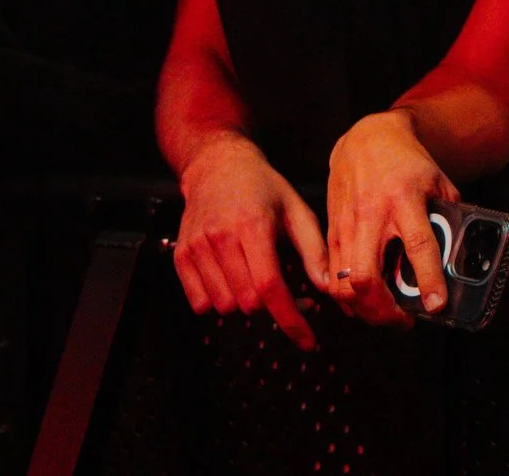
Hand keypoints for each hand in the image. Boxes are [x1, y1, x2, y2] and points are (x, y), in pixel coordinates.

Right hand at [172, 135, 332, 349]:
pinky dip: (219, 302)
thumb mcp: (296, 210)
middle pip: (248, 302)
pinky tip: (233, 279)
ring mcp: (196, 249)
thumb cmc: (264, 188)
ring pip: (224, 307)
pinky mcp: (180, 256)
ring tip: (258, 280)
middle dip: (273, 309)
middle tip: (289, 296)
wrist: (216, 167)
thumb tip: (328, 287)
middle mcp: (220, 239)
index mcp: (253, 227)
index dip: (290, 319)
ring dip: (246, 305)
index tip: (307, 341)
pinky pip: (199, 303)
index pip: (270, 288)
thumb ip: (313, 250)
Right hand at [324, 110, 459, 324]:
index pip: (418, 245)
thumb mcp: (438, 181)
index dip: (428, 278)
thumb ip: (449, 215)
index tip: (436, 305)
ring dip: (364, 310)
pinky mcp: (331, 232)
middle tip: (404, 321)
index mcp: (405, 198)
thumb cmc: (408, 162)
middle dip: (383, 311)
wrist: (367, 140)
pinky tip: (364, 303)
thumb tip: (459, 253)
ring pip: (343, 283)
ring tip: (386, 315)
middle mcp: (372, 215)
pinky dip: (346, 298)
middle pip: (366, 275)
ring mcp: (347, 225)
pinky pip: (331, 276)